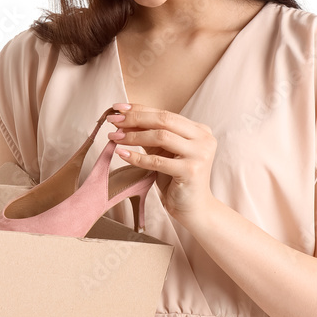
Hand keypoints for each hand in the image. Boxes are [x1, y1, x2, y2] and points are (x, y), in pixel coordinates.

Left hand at [107, 103, 217, 225]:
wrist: (193, 208)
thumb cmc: (176, 179)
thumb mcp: (163, 152)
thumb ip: (149, 135)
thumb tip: (122, 118)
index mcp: (199, 130)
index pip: (165, 113)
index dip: (140, 109)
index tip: (118, 108)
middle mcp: (204, 138)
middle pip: (164, 120)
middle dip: (135, 118)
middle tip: (113, 120)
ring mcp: (200, 154)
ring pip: (161, 136)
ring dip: (133, 136)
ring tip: (114, 137)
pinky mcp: (191, 171)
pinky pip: (158, 161)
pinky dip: (137, 157)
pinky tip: (121, 153)